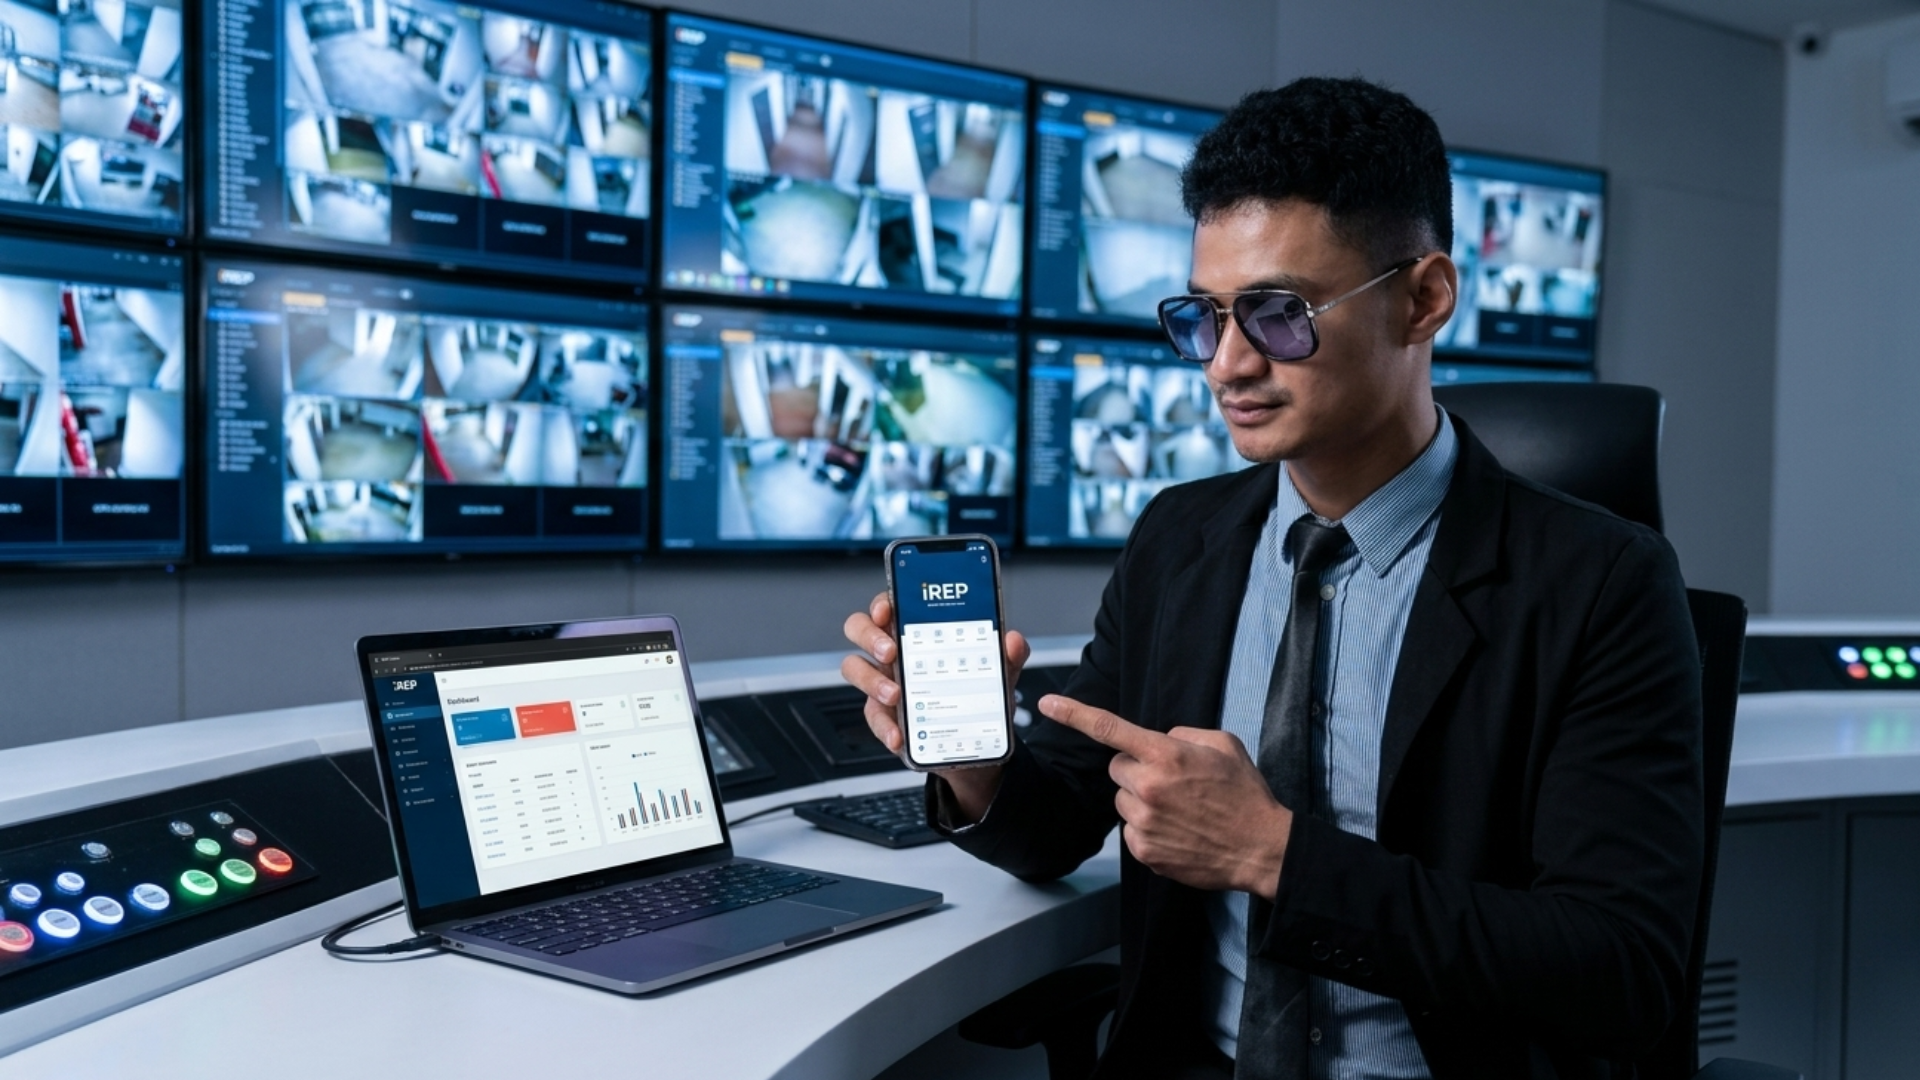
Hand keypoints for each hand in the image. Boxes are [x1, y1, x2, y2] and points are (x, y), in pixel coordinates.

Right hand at [840, 592, 1029, 820]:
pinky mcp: (883, 715)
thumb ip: (1009, 655)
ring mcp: (883, 682)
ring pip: (854, 667)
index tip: (888, 609)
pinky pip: (872, 716)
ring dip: (871, 680)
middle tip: (891, 652)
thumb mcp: (999, 674)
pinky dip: (884, 727)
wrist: (975, 743)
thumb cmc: (977, 696)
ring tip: (896, 695)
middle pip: (860, 628)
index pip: (890, 605)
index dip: (882, 602)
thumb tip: (1012, 640)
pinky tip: (899, 735)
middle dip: (870, 636)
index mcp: (917, 632)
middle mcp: (894, 652)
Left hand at [1041, 695, 1291, 898]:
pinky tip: (1177, 830)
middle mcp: (1148, 787)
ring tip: (1180, 809)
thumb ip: (1182, 735)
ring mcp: (1143, 822)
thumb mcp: (1223, 745)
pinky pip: (1130, 830)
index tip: (1047, 704)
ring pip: (1122, 800)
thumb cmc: (1245, 795)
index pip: (1109, 729)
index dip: (1074, 714)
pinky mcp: (1144, 851)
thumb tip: (1159, 740)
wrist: (1261, 847)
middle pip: (1117, 768)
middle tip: (1171, 781)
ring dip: (1141, 800)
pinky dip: (1147, 828)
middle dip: (1136, 770)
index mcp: (1165, 755)